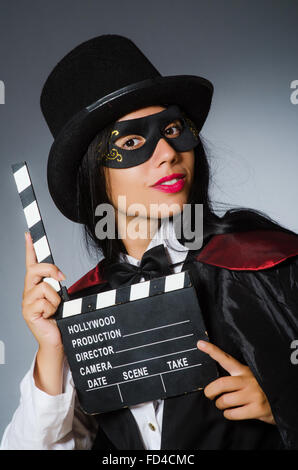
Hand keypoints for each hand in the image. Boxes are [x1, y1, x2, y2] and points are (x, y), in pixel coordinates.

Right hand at [22, 231, 64, 350]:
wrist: (56, 339)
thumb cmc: (58, 318)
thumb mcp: (60, 297)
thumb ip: (57, 285)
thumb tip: (61, 276)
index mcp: (35, 286)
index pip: (30, 263)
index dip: (28, 248)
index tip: (28, 234)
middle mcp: (28, 291)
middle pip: (35, 270)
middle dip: (51, 270)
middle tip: (62, 278)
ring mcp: (26, 302)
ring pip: (45, 288)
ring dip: (56, 299)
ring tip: (54, 309)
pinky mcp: (28, 312)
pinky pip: (46, 301)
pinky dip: (53, 308)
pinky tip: (49, 316)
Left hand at [197, 340, 275, 424]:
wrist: (281, 402)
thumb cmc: (260, 389)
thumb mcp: (249, 377)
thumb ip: (235, 377)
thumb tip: (214, 383)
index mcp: (244, 370)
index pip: (226, 358)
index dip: (212, 350)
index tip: (200, 344)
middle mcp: (248, 380)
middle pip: (221, 383)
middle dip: (210, 392)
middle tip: (209, 395)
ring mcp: (253, 394)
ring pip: (225, 400)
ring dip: (219, 405)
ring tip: (223, 405)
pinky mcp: (257, 408)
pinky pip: (233, 413)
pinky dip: (228, 414)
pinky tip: (231, 412)